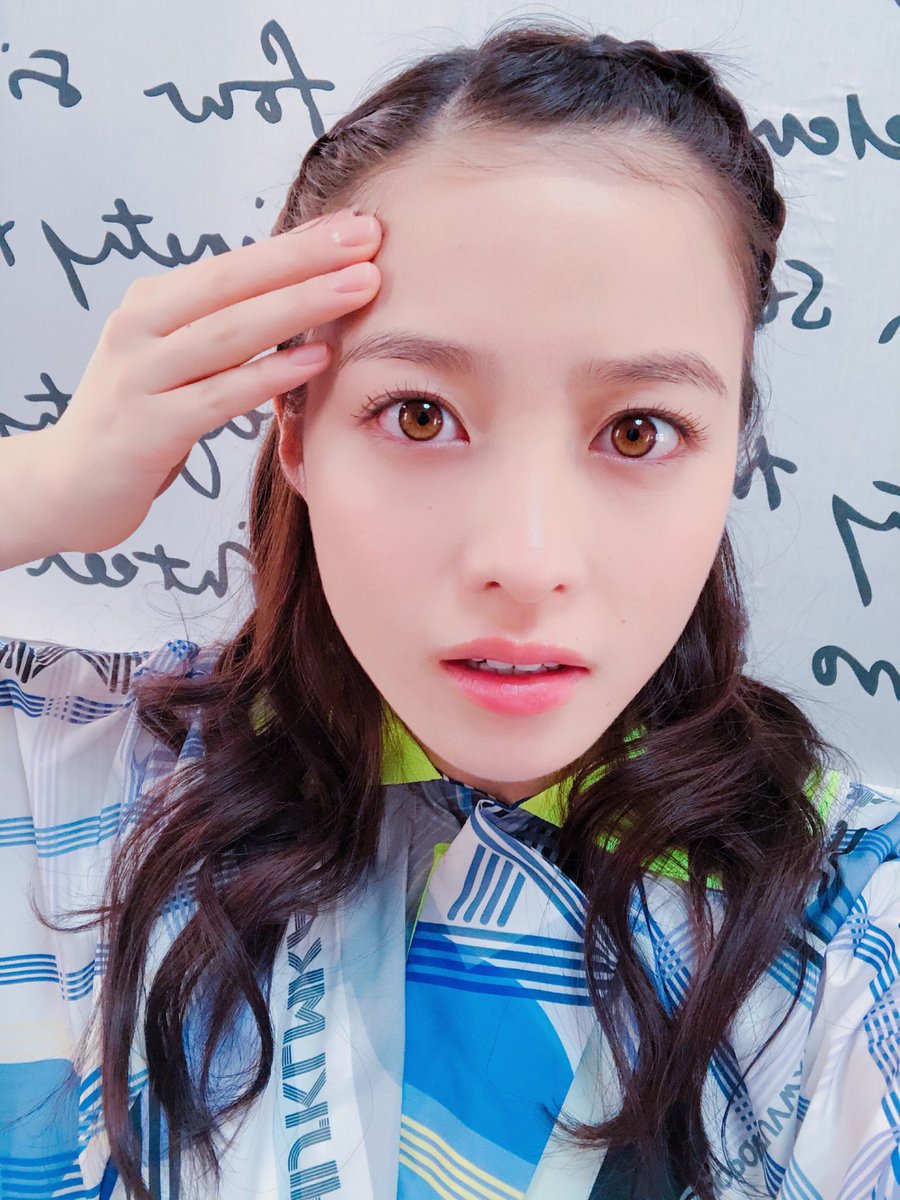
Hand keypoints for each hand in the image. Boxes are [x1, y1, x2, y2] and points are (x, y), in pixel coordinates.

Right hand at [44, 207, 381, 552]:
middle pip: (233, 283)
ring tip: (360, 287)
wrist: (72, 485)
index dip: (298, 243)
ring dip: (300, 306)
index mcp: (153, 304)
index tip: (359, 225)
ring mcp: (141, 378)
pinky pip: (219, 397)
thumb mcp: (178, 360)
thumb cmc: (142, 417)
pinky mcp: (148, 430)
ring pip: (230, 333)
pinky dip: (269, 375)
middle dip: (306, 258)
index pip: (235, 263)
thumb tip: (301, 289)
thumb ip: (225, 327)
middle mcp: (141, 329)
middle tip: (369, 239)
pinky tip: (316, 360)